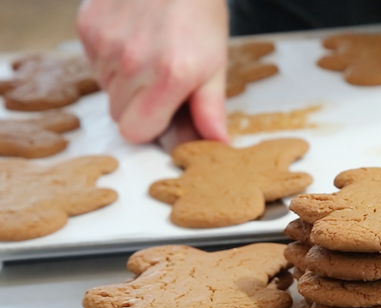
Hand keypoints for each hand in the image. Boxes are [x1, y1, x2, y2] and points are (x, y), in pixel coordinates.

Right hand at [76, 0, 228, 142]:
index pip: (135, 132)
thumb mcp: (216, 65)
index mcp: (170, 77)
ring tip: (147, 52)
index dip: (149, 126)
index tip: (162, 112)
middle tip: (159, 79)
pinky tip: (131, 36)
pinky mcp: (88, 26)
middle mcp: (134, 62)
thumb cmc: (199, 15)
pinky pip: (93, 60)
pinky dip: (109, 56)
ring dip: (123, 80)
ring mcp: (106, 43)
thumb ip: (211, 110)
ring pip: (105, 87)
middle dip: (137, 105)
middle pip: (118, 113)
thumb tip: (218, 145)